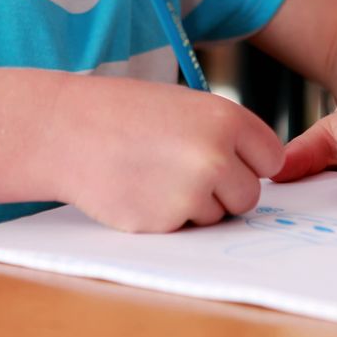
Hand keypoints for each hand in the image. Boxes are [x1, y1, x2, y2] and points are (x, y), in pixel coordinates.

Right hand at [49, 76, 283, 232]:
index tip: (229, 159)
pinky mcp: (165, 222)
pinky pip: (184, 229)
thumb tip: (257, 173)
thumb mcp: (185, 107)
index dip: (250, 162)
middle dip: (225, 191)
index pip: (271, 158)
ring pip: (217, 216)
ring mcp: (191, 192)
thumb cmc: (125, 115)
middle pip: (249, 195)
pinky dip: (166, 216)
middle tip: (186, 172)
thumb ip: (224, 136)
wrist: (65, 130)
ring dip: (195, 206)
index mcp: (226, 119)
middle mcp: (216, 156)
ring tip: (155, 176)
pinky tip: (139, 190)